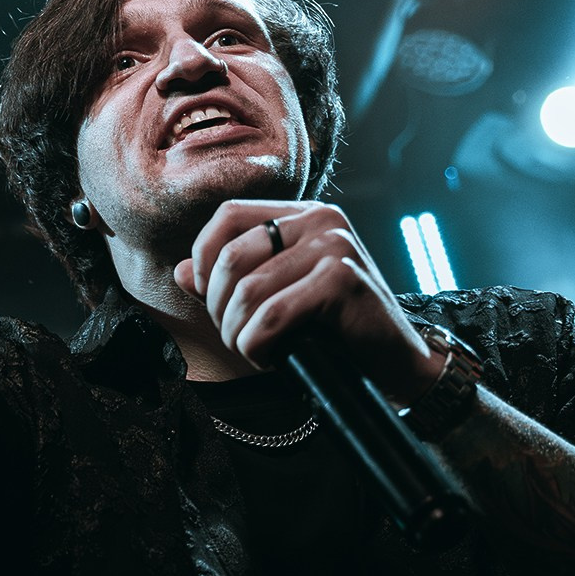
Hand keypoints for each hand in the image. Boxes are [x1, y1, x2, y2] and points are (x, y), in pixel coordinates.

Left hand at [172, 201, 443, 404]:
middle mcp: (321, 219)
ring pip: (248, 291)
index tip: (209, 297)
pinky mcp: (344, 279)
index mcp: (302, 214)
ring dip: (238, 334)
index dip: (204, 256)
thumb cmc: (333, 329)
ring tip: (254, 350)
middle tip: (236, 336)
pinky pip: (273, 315)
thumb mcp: (279, 295)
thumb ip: (230, 280)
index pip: (228, 215)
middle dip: (219, 307)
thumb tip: (180, 272)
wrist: (395, 361)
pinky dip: (259, 346)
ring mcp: (335, 245)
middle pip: (232, 256)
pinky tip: (271, 358)